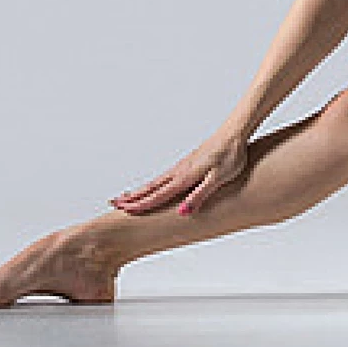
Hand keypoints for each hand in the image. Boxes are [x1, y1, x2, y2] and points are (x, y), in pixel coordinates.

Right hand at [110, 131, 248, 215]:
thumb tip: (182, 213)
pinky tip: (153, 186)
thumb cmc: (230, 155)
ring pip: (155, 181)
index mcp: (185, 177)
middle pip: (150, 187)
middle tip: (114, 203)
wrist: (234, 133)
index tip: (124, 211)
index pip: (158, 195)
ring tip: (127, 196)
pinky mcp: (187, 163)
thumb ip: (199, 195)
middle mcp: (179, 171)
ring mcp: (182, 166)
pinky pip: (164, 177)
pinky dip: (152, 184)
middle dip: (132, 197)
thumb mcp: (218, 179)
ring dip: (139, 190)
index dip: (141, 205)